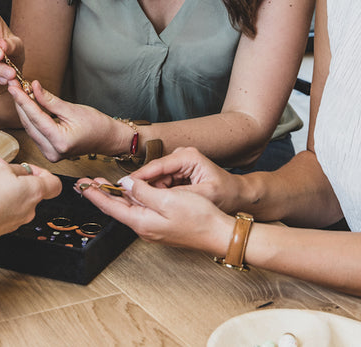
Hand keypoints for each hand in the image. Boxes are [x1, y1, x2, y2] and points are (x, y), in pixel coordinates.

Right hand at [0, 158, 61, 241]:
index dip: (43, 172)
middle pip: (32, 190)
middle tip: (2, 173)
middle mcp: (30, 209)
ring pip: (17, 200)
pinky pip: (6, 211)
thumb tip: (12, 169)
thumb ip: (11, 167)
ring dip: (6, 191)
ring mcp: (18, 220)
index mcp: (35, 191)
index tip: (28, 168)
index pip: (54, 183)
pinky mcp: (5, 227)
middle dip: (17, 179)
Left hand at [9, 79, 127, 161]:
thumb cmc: (96, 125)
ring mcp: (50, 154)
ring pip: (30, 128)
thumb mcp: (73, 109)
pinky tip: (28, 105)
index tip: (14, 87)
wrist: (107, 139)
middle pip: (29, 124)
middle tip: (14, 86)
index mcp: (60, 141)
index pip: (36, 118)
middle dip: (21, 104)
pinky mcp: (49, 152)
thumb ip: (50, 100)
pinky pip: (35, 132)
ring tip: (20, 92)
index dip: (23, 100)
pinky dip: (31, 118)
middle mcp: (52, 151)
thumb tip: (34, 87)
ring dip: (24, 110)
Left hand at [77, 173, 231, 254]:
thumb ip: (143, 192)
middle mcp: (144, 228)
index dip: (95, 195)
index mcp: (142, 223)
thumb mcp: (168, 200)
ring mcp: (153, 228)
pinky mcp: (161, 226)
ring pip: (128, 209)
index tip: (82, 185)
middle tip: (86, 182)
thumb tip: (125, 184)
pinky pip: (140, 211)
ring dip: (115, 196)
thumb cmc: (198, 218)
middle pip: (117, 208)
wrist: (219, 234)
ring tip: (101, 184)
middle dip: (101, 194)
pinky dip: (131, 199)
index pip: (111, 207)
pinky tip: (130, 192)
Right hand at [130, 147, 248, 213]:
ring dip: (149, 191)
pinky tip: (153, 203)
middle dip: (142, 186)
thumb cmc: (225, 194)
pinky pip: (162, 183)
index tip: (122, 186)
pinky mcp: (178, 173)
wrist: (238, 197)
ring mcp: (179, 164)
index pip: (156, 166)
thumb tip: (150, 193)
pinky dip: (157, 193)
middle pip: (154, 172)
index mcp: (187, 156)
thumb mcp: (201, 195)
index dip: (139, 178)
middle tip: (125, 198)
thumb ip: (174, 193)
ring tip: (140, 204)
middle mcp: (181, 156)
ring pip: (156, 179)